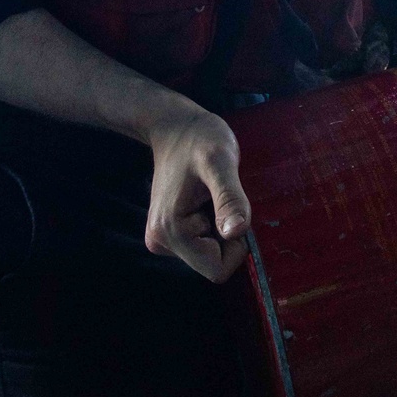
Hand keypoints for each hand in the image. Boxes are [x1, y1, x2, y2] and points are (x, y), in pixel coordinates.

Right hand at [145, 105, 251, 282]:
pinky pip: (202, 243)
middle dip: (226, 233)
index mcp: (170, 230)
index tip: (231, 208)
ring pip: (208, 253)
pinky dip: (212, 223)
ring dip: (219, 227)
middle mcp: (160, 241)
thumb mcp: (221, 161)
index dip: (235, 244)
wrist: (177, 127)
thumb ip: (229, 198)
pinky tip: (205, 197)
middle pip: (212, 262)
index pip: (217, 269)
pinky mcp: (168, 232)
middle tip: (220, 195)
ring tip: (211, 193)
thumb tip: (236, 233)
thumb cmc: (200, 138)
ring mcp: (162, 238)